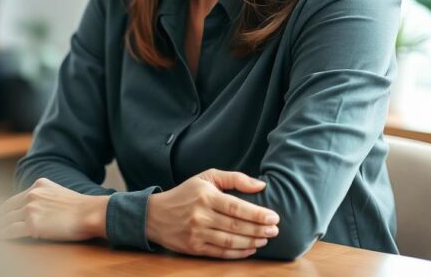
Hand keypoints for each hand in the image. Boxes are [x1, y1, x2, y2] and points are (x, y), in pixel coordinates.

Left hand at [0, 178, 108, 241]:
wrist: (90, 213)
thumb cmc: (81, 208)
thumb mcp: (60, 193)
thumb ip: (46, 197)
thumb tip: (40, 208)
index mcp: (39, 185)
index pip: (16, 198)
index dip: (5, 209)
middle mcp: (32, 195)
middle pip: (8, 209)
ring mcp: (30, 209)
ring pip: (7, 220)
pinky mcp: (32, 225)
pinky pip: (11, 231)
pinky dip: (3, 235)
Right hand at [146, 169, 279, 258]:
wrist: (155, 214)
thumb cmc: (185, 193)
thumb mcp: (206, 177)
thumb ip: (234, 178)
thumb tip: (260, 186)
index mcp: (206, 196)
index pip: (237, 207)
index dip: (257, 214)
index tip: (274, 217)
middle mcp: (201, 215)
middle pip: (236, 226)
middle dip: (259, 230)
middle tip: (275, 230)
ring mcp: (197, 233)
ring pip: (230, 241)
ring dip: (251, 242)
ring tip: (265, 239)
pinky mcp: (194, 248)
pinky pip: (221, 253)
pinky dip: (238, 253)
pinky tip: (250, 249)